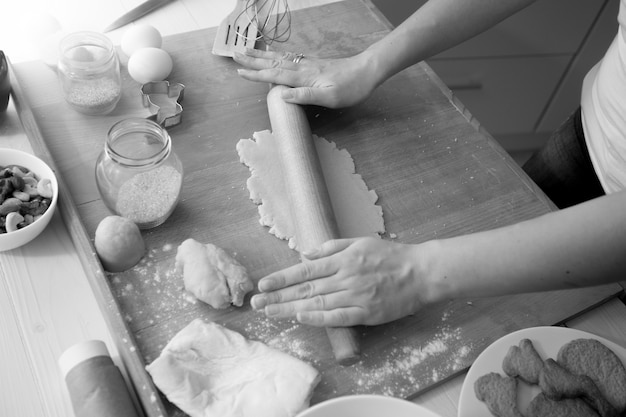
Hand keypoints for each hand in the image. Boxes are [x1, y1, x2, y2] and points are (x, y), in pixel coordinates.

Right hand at [233, 49, 379, 107]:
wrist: (367, 71)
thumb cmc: (351, 87)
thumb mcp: (330, 97)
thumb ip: (305, 96)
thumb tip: (282, 95)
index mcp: (304, 77)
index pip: (275, 75)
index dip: (256, 75)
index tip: (240, 73)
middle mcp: (303, 68)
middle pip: (273, 63)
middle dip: (253, 60)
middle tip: (235, 55)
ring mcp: (308, 65)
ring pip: (280, 59)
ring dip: (262, 56)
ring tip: (248, 51)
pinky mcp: (314, 64)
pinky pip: (289, 58)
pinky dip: (277, 56)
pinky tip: (275, 55)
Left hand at [251, 237, 430, 326]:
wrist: (421, 272)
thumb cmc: (391, 256)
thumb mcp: (360, 242)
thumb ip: (331, 248)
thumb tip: (305, 255)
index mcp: (342, 260)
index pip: (304, 271)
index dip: (281, 278)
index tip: (262, 285)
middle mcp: (345, 277)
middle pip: (305, 289)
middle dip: (278, 296)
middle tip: (256, 304)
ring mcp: (355, 296)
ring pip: (317, 304)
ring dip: (290, 309)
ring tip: (270, 314)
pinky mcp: (366, 313)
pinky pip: (338, 317)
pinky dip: (318, 319)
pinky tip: (300, 319)